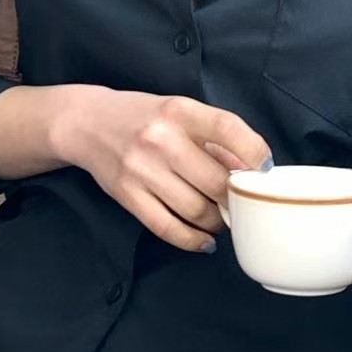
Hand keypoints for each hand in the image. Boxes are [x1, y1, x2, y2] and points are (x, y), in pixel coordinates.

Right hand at [55, 87, 271, 252]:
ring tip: (220, 219)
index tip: (265, 169)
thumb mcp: (180, 112)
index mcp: (180, 111)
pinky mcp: (127, 194)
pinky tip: (204, 240)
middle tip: (240, 203)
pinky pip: (168, 228)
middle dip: (235, 199)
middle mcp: (161, 139)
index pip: (228, 128)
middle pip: (216, 182)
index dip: (254, 152)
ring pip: (196, 210)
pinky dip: (193, 240)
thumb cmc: (145, 117)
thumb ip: (215, 138)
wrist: (86, 123)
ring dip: (217, 222)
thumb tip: (254, 169)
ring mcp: (141, 169)